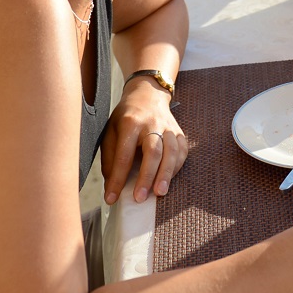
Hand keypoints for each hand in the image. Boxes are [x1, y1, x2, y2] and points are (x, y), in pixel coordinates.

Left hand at [101, 76, 188, 203]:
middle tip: (140, 197)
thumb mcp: (111, 131)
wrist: (148, 94)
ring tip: (159, 193)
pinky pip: (181, 151)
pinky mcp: (179, 132)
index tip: (111, 198)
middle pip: (153, 151)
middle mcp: (152, 123)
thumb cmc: (126, 117)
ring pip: (171, 152)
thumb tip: (112, 184)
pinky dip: (176, 167)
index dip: (117, 179)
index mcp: (130, 123)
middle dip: (146, 176)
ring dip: (165, 174)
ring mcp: (168, 127)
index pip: (123, 155)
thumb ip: (111, 157)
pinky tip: (168, 179)